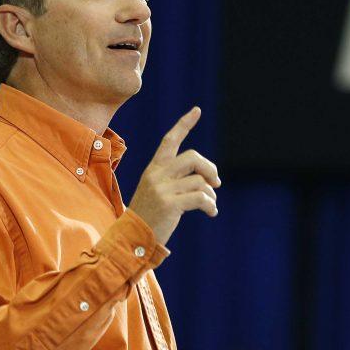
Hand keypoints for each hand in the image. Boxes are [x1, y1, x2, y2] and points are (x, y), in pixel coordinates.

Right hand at [127, 107, 220, 243]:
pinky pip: (201, 197)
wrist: (132, 238)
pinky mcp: (170, 204)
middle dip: (210, 168)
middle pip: (193, 157)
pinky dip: (210, 205)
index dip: (184, 124)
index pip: (170, 140)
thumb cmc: (150, 215)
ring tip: (209, 205)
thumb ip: (176, 179)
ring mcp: (163, 189)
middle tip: (216, 183)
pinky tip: (211, 212)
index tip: (197, 110)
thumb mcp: (158, 191)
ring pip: (200, 181)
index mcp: (154, 168)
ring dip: (211, 194)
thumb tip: (209, 179)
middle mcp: (157, 175)